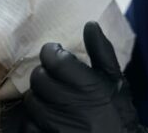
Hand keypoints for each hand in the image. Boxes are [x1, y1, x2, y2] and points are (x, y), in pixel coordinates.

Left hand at [24, 22, 147, 132]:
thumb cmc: (118, 111)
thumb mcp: (114, 79)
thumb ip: (101, 51)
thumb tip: (90, 24)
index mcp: (88, 86)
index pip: (54, 60)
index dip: (51, 52)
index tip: (56, 53)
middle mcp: (71, 105)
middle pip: (38, 78)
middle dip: (44, 74)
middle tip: (55, 77)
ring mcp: (58, 125)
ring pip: (31, 101)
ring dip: (38, 97)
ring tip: (52, 98)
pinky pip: (29, 125)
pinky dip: (34, 119)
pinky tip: (48, 117)